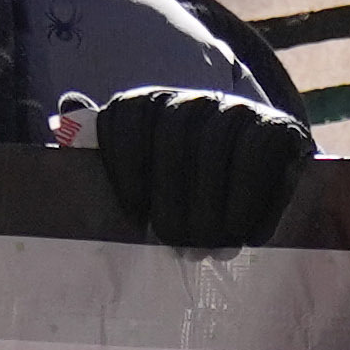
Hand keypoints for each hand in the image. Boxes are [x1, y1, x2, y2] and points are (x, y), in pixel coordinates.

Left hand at [60, 76, 310, 258]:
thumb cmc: (187, 189)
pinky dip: (251, 201)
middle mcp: (194, 99)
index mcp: (152, 104)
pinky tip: (247, 236)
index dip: (126, 165)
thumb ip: (102, 145)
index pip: (128, 116)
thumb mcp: (142, 171)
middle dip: (175, 202)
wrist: (263, 177)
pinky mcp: (281, 128)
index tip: (132, 215)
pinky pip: (261, 158)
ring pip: (217, 149)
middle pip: (175, 139)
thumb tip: (68, 105)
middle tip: (178, 247)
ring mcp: (239, 109)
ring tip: (212, 250)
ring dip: (214, 209)